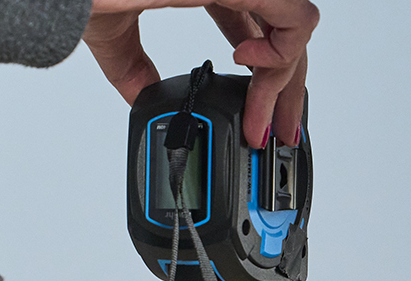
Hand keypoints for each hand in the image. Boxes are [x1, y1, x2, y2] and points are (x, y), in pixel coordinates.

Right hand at [86, 0, 317, 147]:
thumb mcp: (115, 35)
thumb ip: (134, 68)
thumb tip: (144, 100)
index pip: (255, 27)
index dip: (263, 72)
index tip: (257, 116)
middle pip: (281, 34)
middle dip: (283, 89)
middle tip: (276, 131)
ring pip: (294, 31)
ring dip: (285, 84)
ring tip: (264, 122)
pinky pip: (295, 19)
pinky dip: (283, 54)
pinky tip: (249, 67)